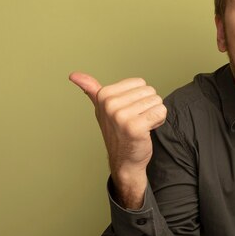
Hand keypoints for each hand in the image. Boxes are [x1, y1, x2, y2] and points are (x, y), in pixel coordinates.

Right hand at [69, 72, 166, 208]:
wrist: (124, 160)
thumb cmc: (117, 132)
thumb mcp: (101, 108)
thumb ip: (91, 90)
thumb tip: (74, 75)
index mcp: (104, 95)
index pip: (140, 82)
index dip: (139, 97)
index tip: (129, 111)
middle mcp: (110, 104)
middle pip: (150, 91)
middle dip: (148, 105)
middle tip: (136, 120)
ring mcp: (121, 116)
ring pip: (157, 101)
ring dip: (154, 114)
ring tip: (141, 125)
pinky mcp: (135, 127)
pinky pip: (160, 112)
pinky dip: (159, 121)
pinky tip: (147, 130)